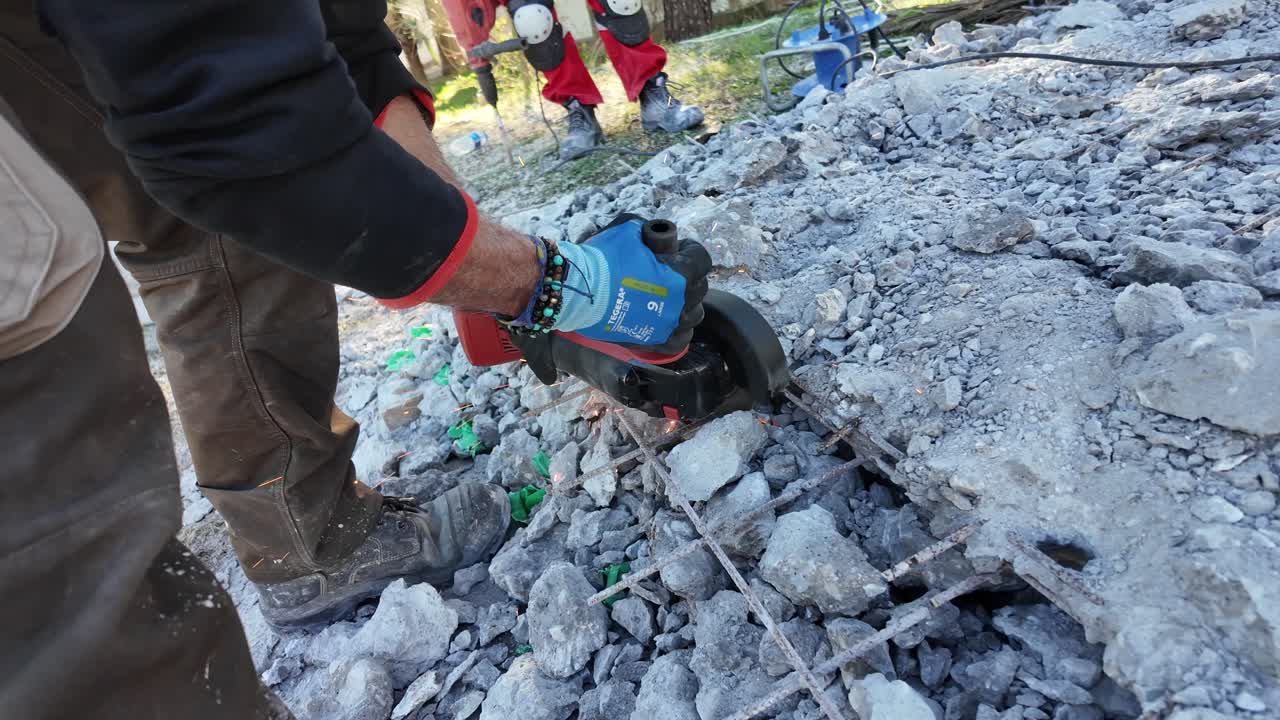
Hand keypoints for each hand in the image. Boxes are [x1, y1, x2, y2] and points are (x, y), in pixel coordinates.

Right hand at [554, 214, 710, 353]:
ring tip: (669, 296)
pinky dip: (678, 329)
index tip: (679, 248)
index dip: (691, 250)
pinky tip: (668, 320)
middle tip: (669, 271)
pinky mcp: (656, 341)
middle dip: (688, 275)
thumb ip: (649, 230)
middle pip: (699, 286)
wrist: (578, 290)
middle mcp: (680, 300)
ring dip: (686, 302)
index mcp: (680, 273)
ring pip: (693, 313)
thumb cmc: (602, 257)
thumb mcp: (628, 228)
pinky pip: (680, 338)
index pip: (702, 259)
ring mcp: (669, 324)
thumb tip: (656, 236)